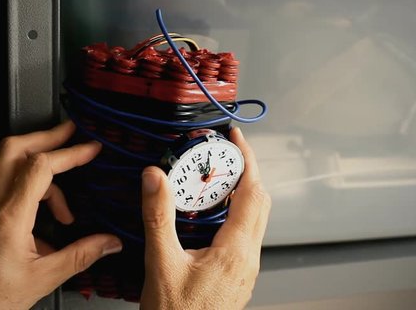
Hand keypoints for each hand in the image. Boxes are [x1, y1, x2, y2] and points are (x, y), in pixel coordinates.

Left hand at [0, 121, 121, 309]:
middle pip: (13, 149)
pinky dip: (26, 192)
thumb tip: (110, 243)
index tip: (90, 148)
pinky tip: (41, 223)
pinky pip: (2, 189)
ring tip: (64, 212)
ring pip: (7, 167)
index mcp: (9, 217)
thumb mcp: (43, 279)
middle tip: (69, 132)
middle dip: (46, 136)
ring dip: (39, 174)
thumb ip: (81, 255)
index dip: (70, 152)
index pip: (40, 166)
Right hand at [140, 127, 269, 309]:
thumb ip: (159, 218)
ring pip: (254, 220)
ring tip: (216, 179)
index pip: (252, 192)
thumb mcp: (161, 263)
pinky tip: (210, 216)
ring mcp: (245, 269)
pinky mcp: (237, 277)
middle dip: (245, 172)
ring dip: (241, 193)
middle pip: (259, 202)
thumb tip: (155, 178)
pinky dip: (234, 214)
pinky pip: (245, 235)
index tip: (235, 138)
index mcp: (236, 251)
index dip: (247, 160)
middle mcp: (248, 258)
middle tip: (223, 154)